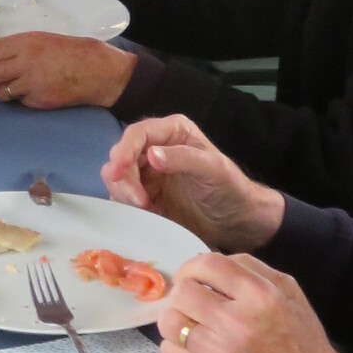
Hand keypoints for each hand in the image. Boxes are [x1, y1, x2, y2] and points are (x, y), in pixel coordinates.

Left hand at [0, 31, 134, 111]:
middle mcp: (25, 62)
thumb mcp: (40, 39)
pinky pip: (18, 101)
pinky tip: (34, 90)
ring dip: (0, 90)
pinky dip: (21, 98)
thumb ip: (13, 46)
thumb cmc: (68, 51)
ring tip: (13, 84)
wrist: (98, 70)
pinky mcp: (39, 101)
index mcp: (24, 42)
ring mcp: (31, 83)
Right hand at [101, 114, 285, 252]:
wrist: (236, 221)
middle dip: (123, 178)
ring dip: (123, 193)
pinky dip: (125, 205)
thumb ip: (183, 158)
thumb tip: (150, 155)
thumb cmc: (230, 189)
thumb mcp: (213, 169)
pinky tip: (145, 214)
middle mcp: (155, 148)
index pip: (137, 134)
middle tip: (139, 202)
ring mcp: (147, 173)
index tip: (117, 173)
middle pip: (121, 156)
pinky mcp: (144, 195)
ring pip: (116, 177)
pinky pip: (122, 196)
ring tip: (146, 208)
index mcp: (172, 132)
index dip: (123, 151)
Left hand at [159, 253, 352, 352]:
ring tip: (192, 323)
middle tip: (194, 301)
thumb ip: (251, 269)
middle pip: (182, 291)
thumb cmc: (303, 341)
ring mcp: (218, 351)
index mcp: (261, 295)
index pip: (207, 264)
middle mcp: (236, 321)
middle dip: (184, 292)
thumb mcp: (289, 292)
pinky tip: (192, 346)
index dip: (193, 265)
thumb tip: (209, 263)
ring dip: (177, 318)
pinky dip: (175, 345)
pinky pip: (168, 351)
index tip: (195, 276)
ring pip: (169, 321)